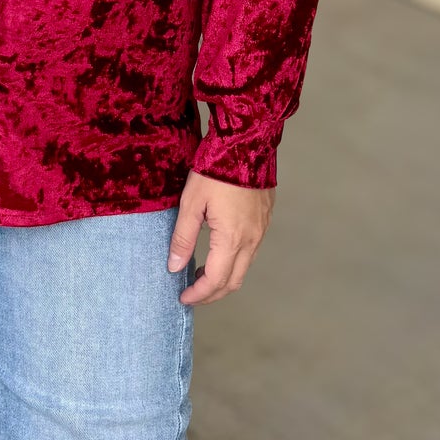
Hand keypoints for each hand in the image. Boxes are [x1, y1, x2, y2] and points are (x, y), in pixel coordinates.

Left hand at [167, 169, 273, 304]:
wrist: (247, 142)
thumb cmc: (215, 170)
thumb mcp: (191, 202)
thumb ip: (183, 237)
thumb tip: (175, 268)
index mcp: (232, 239)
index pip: (215, 280)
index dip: (199, 294)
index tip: (183, 298)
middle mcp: (251, 239)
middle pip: (234, 281)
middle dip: (212, 293)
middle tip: (192, 292)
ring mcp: (261, 229)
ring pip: (244, 267)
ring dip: (224, 276)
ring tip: (201, 272)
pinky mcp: (265, 218)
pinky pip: (251, 250)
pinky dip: (235, 260)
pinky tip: (219, 250)